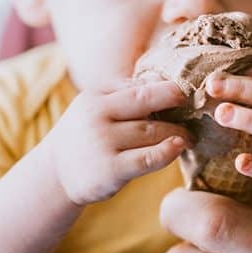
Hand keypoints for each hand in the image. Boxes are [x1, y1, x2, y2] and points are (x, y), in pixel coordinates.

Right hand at [48, 80, 191, 204]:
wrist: (55, 174)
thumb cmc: (86, 134)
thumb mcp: (96, 106)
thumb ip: (125, 91)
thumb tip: (163, 78)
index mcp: (94, 95)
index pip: (138, 86)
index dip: (167, 88)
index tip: (186, 93)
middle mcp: (95, 115)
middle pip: (146, 101)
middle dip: (175, 102)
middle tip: (196, 107)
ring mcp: (101, 142)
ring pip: (151, 131)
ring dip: (176, 132)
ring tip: (189, 135)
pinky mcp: (109, 169)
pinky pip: (148, 157)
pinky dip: (167, 151)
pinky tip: (178, 147)